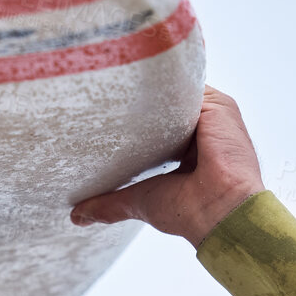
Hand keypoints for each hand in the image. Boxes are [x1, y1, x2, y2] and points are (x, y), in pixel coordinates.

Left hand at [69, 85, 264, 247]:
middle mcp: (204, 129)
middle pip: (170, 102)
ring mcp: (213, 116)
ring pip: (179, 89)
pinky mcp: (218, 106)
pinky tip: (144, 78)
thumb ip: (109, 203)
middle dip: (144, 97)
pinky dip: (170, 81)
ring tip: (120, 79)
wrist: (219, 210)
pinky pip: (191, 84)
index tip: (109, 115)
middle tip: (106, 93)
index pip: (162, 123)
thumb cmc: (187, 211)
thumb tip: (76, 216)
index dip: (138, 118)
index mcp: (190, 150)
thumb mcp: (139, 202)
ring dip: (155, 85)